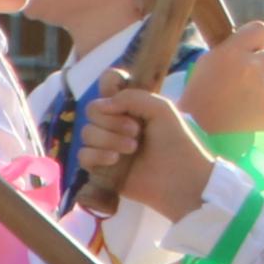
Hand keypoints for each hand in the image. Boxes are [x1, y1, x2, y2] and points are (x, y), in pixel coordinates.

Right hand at [80, 88, 219, 218]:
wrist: (180, 179)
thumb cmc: (176, 142)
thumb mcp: (161, 109)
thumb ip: (132, 97)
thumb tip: (102, 105)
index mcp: (131, 106)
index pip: (107, 85)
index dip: (108, 85)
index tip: (120, 99)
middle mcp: (116, 123)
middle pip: (92, 111)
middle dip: (111, 121)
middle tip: (136, 132)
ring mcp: (107, 146)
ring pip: (86, 133)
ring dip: (108, 140)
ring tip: (132, 150)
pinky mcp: (101, 168)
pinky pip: (83, 155)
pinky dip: (97, 155)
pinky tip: (115, 161)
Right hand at [175, 21, 263, 137]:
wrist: (197, 135)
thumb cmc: (196, 100)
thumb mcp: (205, 67)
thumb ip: (229, 52)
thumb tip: (248, 48)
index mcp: (232, 52)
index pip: (259, 30)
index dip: (256, 42)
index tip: (249, 53)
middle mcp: (251, 66)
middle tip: (250, 83)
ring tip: (253, 102)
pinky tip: (260, 113)